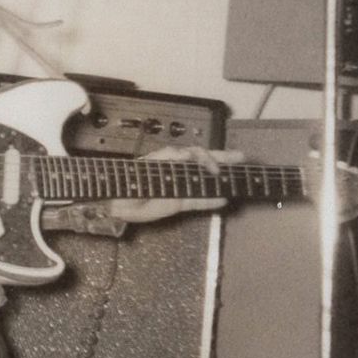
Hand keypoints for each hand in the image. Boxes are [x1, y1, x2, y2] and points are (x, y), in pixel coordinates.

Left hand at [106, 147, 241, 223]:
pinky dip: (210, 201)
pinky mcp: (177, 204)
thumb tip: (189, 154)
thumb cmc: (129, 181)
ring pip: (204, 182)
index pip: (195, 153)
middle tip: (242, 157)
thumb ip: (169, 158)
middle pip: (204, 163)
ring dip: (220, 180)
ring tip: (237, 178)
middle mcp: (176, 171)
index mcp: (169, 159)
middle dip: (223, 159)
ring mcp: (178, 187)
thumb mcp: (149, 166)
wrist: (115, 202)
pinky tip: (223, 200)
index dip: (207, 158)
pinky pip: (198, 202)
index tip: (215, 168)